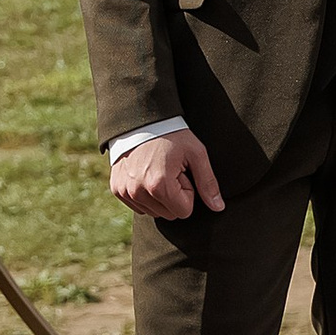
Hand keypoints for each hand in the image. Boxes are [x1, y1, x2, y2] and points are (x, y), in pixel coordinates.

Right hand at [109, 130, 223, 219]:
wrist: (141, 120)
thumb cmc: (172, 135)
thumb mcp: (196, 153)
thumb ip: (208, 183)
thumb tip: (218, 208)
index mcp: (160, 185)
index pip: (184, 212)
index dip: (188, 192)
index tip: (182, 173)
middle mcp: (138, 192)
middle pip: (169, 215)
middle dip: (174, 196)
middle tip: (171, 171)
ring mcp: (125, 191)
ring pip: (153, 212)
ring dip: (160, 197)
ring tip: (158, 171)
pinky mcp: (117, 189)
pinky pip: (138, 206)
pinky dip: (145, 195)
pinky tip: (146, 175)